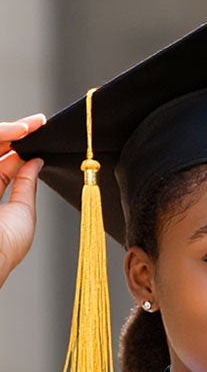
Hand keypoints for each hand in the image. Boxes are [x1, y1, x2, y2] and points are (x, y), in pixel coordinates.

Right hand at [0, 117, 45, 289]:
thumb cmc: (4, 248)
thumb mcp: (22, 213)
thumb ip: (26, 185)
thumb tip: (36, 162)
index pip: (1, 164)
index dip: (18, 147)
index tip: (38, 133)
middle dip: (13, 133)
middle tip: (37, 123)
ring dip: (5, 132)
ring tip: (28, 127)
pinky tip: (15, 133)